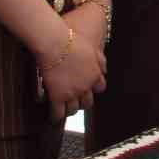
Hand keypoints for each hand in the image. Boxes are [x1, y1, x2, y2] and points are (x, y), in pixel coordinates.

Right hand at [56, 1, 109, 115]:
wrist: (56, 44)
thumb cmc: (72, 41)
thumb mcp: (92, 49)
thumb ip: (100, 60)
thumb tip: (105, 70)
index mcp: (95, 74)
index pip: (100, 88)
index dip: (93, 90)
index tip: (88, 90)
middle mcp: (86, 86)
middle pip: (88, 102)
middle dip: (82, 103)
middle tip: (75, 101)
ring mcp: (72, 93)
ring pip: (73, 110)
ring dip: (69, 110)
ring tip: (64, 109)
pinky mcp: (58, 96)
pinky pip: (58, 113)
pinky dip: (55, 117)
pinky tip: (53, 117)